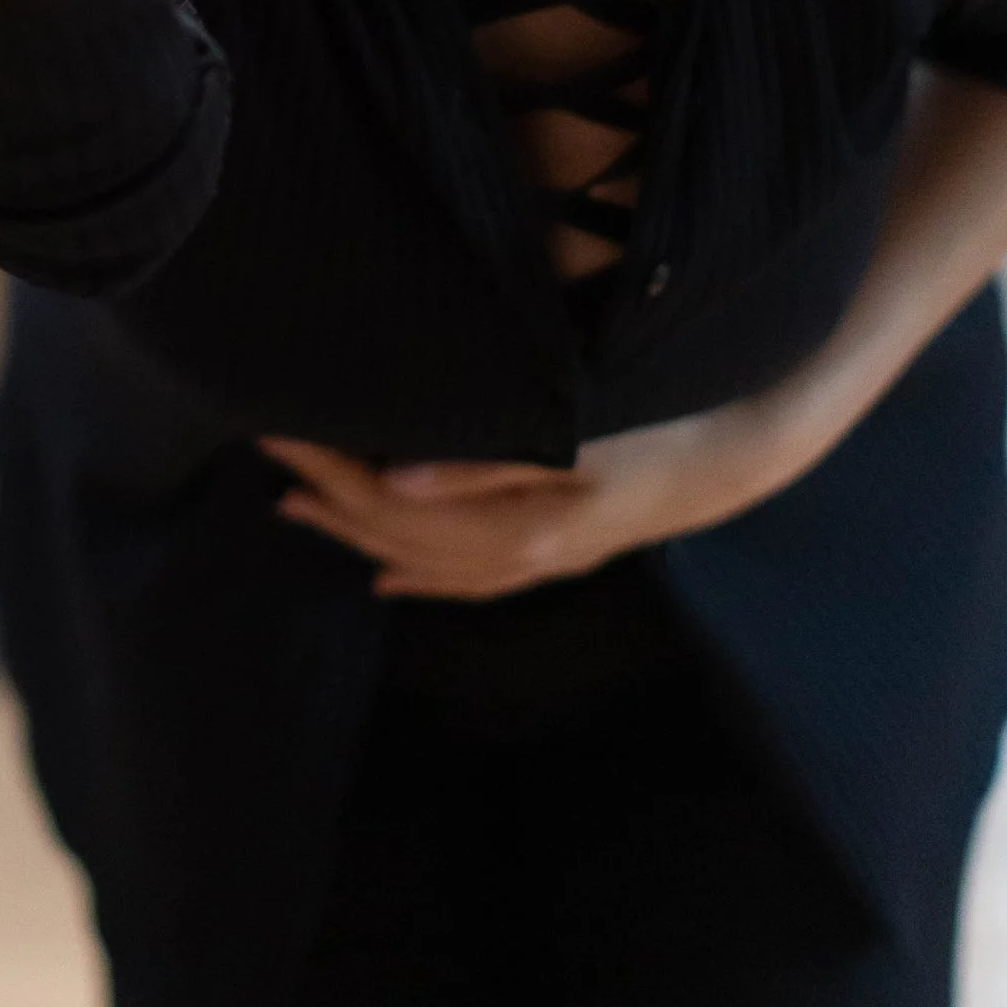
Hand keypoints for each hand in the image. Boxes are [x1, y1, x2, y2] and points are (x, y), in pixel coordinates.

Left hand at [260, 397, 813, 601]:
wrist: (738, 456)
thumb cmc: (661, 425)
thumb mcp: (580, 438)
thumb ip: (487, 462)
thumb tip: (394, 478)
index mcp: (517, 523)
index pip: (395, 501)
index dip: (332, 469)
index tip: (280, 427)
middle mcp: (519, 555)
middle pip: (398, 531)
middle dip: (328, 493)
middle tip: (268, 447)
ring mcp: (536, 562)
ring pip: (425, 559)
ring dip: (356, 533)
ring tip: (294, 506)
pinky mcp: (553, 557)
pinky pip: (469, 581)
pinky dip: (420, 576)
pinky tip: (381, 574)